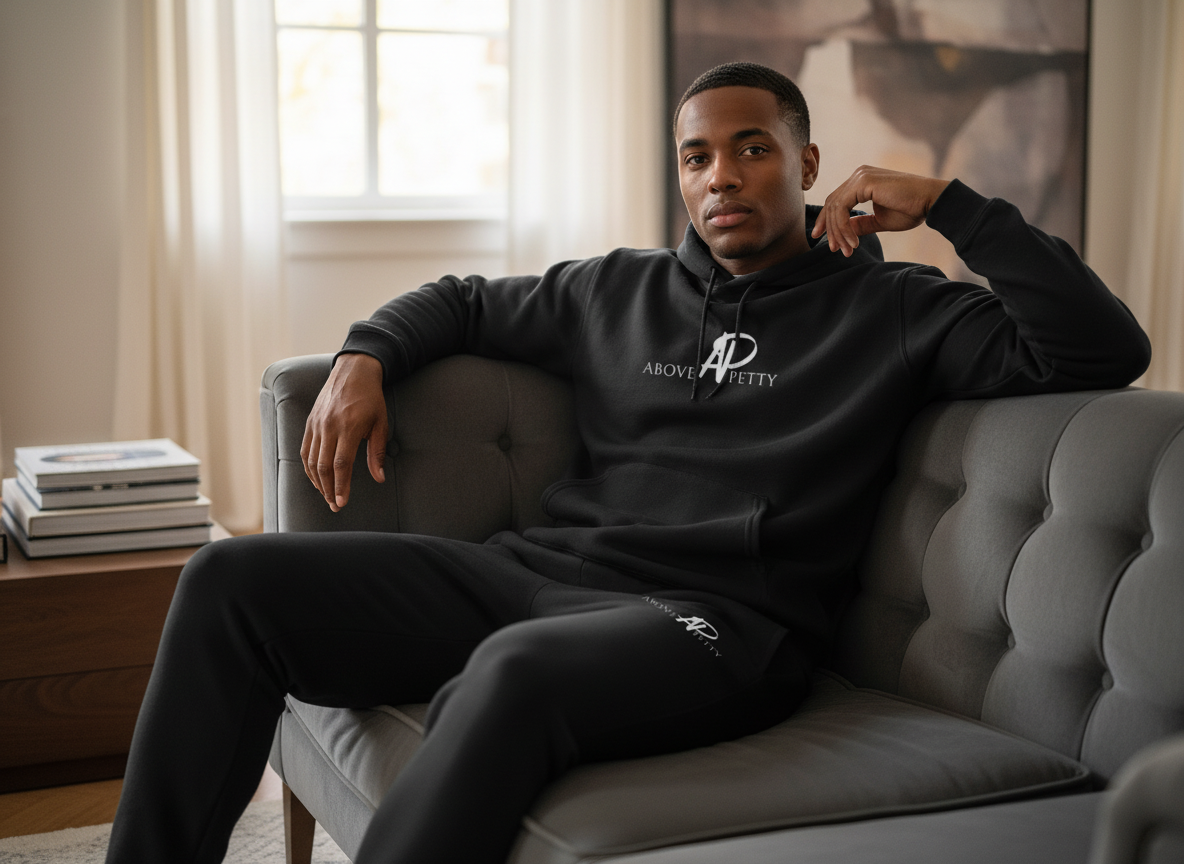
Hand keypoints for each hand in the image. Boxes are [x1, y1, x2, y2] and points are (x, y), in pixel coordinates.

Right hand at [300, 353, 387, 511]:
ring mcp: (316, 424)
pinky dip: (309, 467)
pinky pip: (304, 450)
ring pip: (311, 460)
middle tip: (335, 505)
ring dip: (317, 482)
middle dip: (328, 490)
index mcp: (348, 427)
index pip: (341, 464)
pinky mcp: (310, 422)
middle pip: (323, 466)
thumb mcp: (381, 423)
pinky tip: (316, 478)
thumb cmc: (371, 398)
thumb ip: (377, 452)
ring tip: (326, 495)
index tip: (342, 502)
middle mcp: (329, 426)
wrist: (354, 371)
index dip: (340, 486)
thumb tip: (379, 477)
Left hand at [812, 166, 949, 256]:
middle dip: (831, 229)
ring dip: (838, 232)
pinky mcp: (864, 182)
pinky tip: (854, 242)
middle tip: (834, 249)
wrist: (931, 201)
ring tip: (847, 250)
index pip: (837, 201)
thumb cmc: (911, 209)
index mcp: (862, 180)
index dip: (829, 222)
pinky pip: (843, 207)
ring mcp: (861, 176)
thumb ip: (861, 224)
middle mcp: (859, 174)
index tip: (830, 243)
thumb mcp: (880, 220)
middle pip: (832, 203)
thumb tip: (844, 231)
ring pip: (835, 207)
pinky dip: (844, 227)